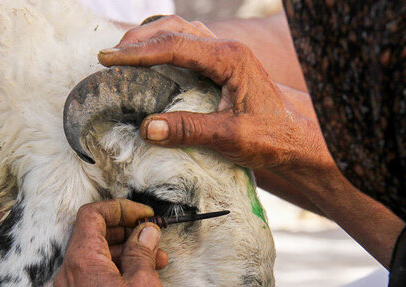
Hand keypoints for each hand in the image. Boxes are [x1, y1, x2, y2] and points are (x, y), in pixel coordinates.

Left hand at [53, 199, 171, 286]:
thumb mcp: (143, 281)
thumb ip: (142, 249)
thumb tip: (145, 231)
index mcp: (80, 261)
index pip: (91, 215)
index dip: (119, 208)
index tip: (143, 214)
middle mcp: (69, 273)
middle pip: (93, 234)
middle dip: (126, 230)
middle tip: (152, 233)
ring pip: (98, 255)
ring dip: (127, 251)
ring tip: (158, 258)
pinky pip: (96, 275)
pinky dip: (118, 268)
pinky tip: (145, 274)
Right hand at [97, 15, 331, 177]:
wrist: (297, 138)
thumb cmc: (272, 138)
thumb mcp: (231, 137)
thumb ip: (189, 130)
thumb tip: (145, 127)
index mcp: (229, 59)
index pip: (175, 46)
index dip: (138, 52)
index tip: (108, 59)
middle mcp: (226, 50)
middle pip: (174, 30)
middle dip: (138, 40)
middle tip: (108, 57)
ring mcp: (225, 54)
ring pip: (180, 32)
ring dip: (150, 39)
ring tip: (122, 56)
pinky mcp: (223, 64)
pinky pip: (188, 45)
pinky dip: (163, 48)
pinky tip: (150, 62)